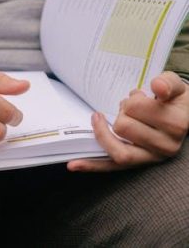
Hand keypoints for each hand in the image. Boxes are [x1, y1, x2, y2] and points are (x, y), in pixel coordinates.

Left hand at [68, 72, 188, 171]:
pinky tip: (73, 164)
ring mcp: (150, 158)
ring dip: (106, 131)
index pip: (138, 109)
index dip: (133, 100)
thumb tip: (157, 86)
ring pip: (117, 151)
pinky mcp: (137, 165)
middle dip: (121, 112)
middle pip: (123, 127)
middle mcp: (166, 146)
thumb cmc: (175, 100)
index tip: (139, 95)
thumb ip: (167, 83)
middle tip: (129, 107)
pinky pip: (112, 167)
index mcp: (176, 125)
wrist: (184, 118)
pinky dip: (92, 166)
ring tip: (105, 118)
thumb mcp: (177, 86)